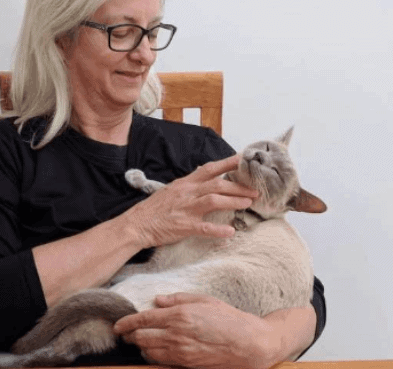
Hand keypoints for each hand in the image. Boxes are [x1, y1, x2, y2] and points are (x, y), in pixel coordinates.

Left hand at [114, 292, 283, 368]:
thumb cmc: (228, 318)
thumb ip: (177, 298)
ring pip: (148, 352)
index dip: (126, 323)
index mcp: (179, 315)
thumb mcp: (203, 299)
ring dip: (140, 347)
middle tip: (124, 333)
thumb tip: (157, 299)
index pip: (143, 320)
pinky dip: (153, 356)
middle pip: (141, 338)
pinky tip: (154, 350)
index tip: (117, 325)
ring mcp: (181, 353)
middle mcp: (176, 335)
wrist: (249, 344)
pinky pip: (161, 362)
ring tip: (138, 341)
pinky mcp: (186, 365)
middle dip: (129, 336)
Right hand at [125, 154, 257, 247]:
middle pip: (217, 184)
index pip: (210, 169)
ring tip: (248, 204)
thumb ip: (190, 186)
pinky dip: (218, 229)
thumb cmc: (155, 209)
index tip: (244, 160)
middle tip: (255, 191)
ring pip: (214, 200)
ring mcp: (186, 209)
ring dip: (233, 201)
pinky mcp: (184, 226)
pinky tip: (231, 232)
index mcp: (185, 184)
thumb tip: (207, 182)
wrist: (137, 224)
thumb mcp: (173, 191)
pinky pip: (204, 227)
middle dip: (239, 187)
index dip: (228, 164)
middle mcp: (187, 193)